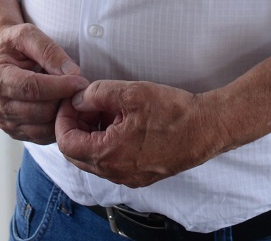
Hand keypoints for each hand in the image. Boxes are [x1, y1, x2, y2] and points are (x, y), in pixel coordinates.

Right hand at [0, 19, 89, 144]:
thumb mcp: (28, 35)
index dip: (60, 86)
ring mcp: (4, 121)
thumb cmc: (13, 45)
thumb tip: (73, 73)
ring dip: (62, 113)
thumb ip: (50, 51)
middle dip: (64, 100)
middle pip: (39, 110)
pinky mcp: (15, 132)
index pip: (31, 88)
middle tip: (80, 88)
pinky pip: (42, 136)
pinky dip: (57, 125)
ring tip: (71, 96)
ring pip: (43, 127)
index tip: (81, 81)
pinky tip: (62, 107)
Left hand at [55, 80, 223, 186]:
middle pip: (77, 154)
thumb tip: (78, 100)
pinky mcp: (141, 175)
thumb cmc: (173, 112)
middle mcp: (116, 172)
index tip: (72, 101)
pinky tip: (122, 122)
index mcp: (108, 154)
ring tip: (107, 110)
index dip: (63, 119)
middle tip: (86, 104)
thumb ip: (97, 95)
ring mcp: (129, 177)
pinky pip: (112, 163)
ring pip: (95, 159)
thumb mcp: (130, 93)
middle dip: (76, 127)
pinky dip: (108, 143)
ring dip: (92, 135)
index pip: (66, 143)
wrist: (206, 128)